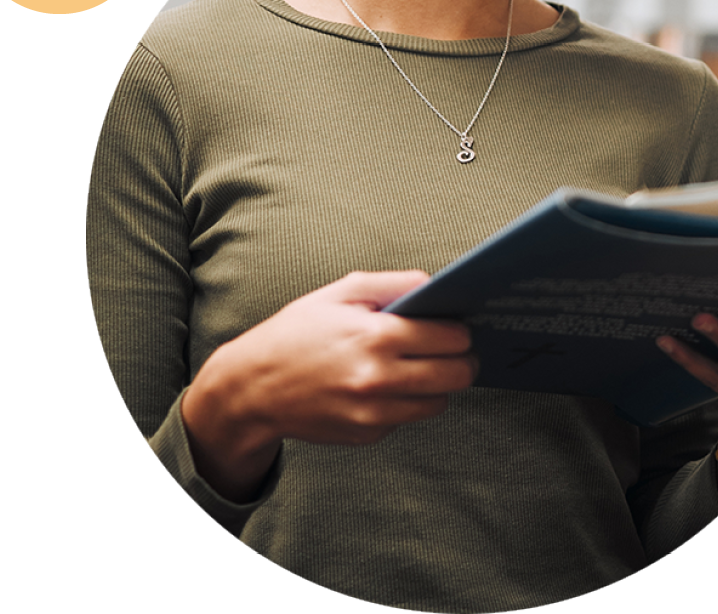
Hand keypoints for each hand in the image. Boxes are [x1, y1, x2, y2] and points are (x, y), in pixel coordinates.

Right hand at [182, 270, 477, 499]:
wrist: (253, 388)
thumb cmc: (296, 333)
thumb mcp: (339, 292)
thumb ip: (392, 283)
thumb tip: (434, 284)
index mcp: (376, 336)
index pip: (450, 337)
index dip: (460, 329)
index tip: (457, 324)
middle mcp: (379, 378)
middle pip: (456, 374)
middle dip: (464, 359)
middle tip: (457, 348)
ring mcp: (374, 412)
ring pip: (439, 401)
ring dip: (439, 383)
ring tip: (422, 365)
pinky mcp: (368, 434)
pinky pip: (408, 417)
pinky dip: (407, 401)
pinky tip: (387, 384)